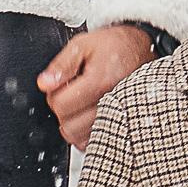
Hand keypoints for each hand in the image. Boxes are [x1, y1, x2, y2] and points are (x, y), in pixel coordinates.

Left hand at [38, 22, 157, 148]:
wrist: (142, 50)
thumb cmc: (116, 46)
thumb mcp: (84, 44)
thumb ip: (62, 64)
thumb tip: (44, 83)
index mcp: (100, 81)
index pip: (60, 105)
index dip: (54, 94)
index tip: (62, 84)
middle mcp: (112, 103)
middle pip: (69, 126)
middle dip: (63, 110)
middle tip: (71, 93)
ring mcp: (119, 118)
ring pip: (79, 138)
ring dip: (73, 123)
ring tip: (80, 103)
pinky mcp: (122, 127)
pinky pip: (94, 142)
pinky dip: (86, 133)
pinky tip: (89, 115)